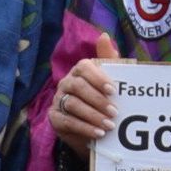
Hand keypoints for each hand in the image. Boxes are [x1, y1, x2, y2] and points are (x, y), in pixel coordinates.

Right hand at [49, 34, 122, 154]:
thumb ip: (109, 59)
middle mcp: (66, 83)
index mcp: (79, 71)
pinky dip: (84, 128)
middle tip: (114, 112)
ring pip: (73, 104)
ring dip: (93, 115)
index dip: (98, 78)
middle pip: (78, 87)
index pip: (83, 68)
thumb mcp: (111, 81)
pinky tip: (99, 133)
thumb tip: (104, 36)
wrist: (94, 129)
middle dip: (97, 100)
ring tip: (109, 125)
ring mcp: (58, 100)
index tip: (113, 90)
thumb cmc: (104, 100)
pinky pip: (68, 122)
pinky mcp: (55, 118)